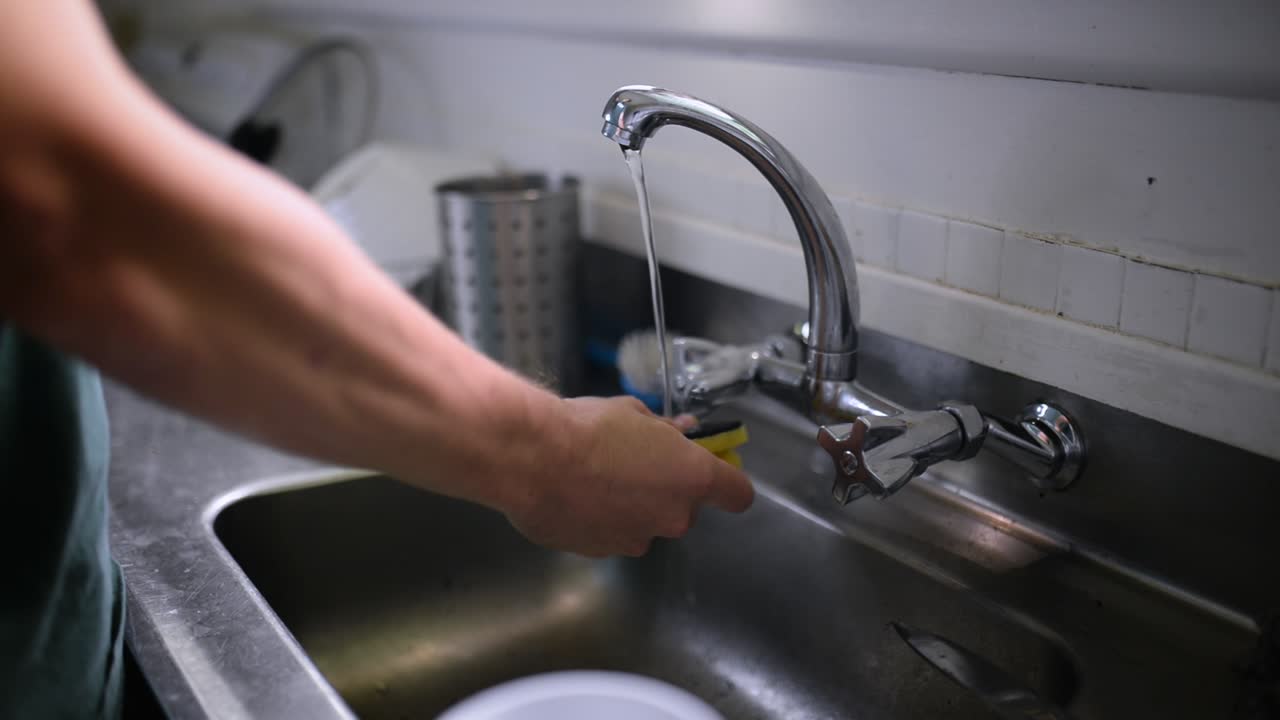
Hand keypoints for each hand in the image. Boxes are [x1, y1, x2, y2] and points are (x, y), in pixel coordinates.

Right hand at [501, 396, 753, 556]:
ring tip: (595, 479)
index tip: (713, 469)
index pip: (738, 494)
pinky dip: (601, 519)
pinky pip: (612, 534)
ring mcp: (637, 540)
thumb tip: (682, 431)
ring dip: (631, 506)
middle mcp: (673, 517)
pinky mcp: (602, 553)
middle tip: (634, 462)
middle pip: (685, 509)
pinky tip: (575, 496)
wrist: (533, 460)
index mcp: (692, 478)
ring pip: (646, 523)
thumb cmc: (589, 428)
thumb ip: (664, 430)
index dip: (728, 482)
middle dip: (666, 489)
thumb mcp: (632, 413)